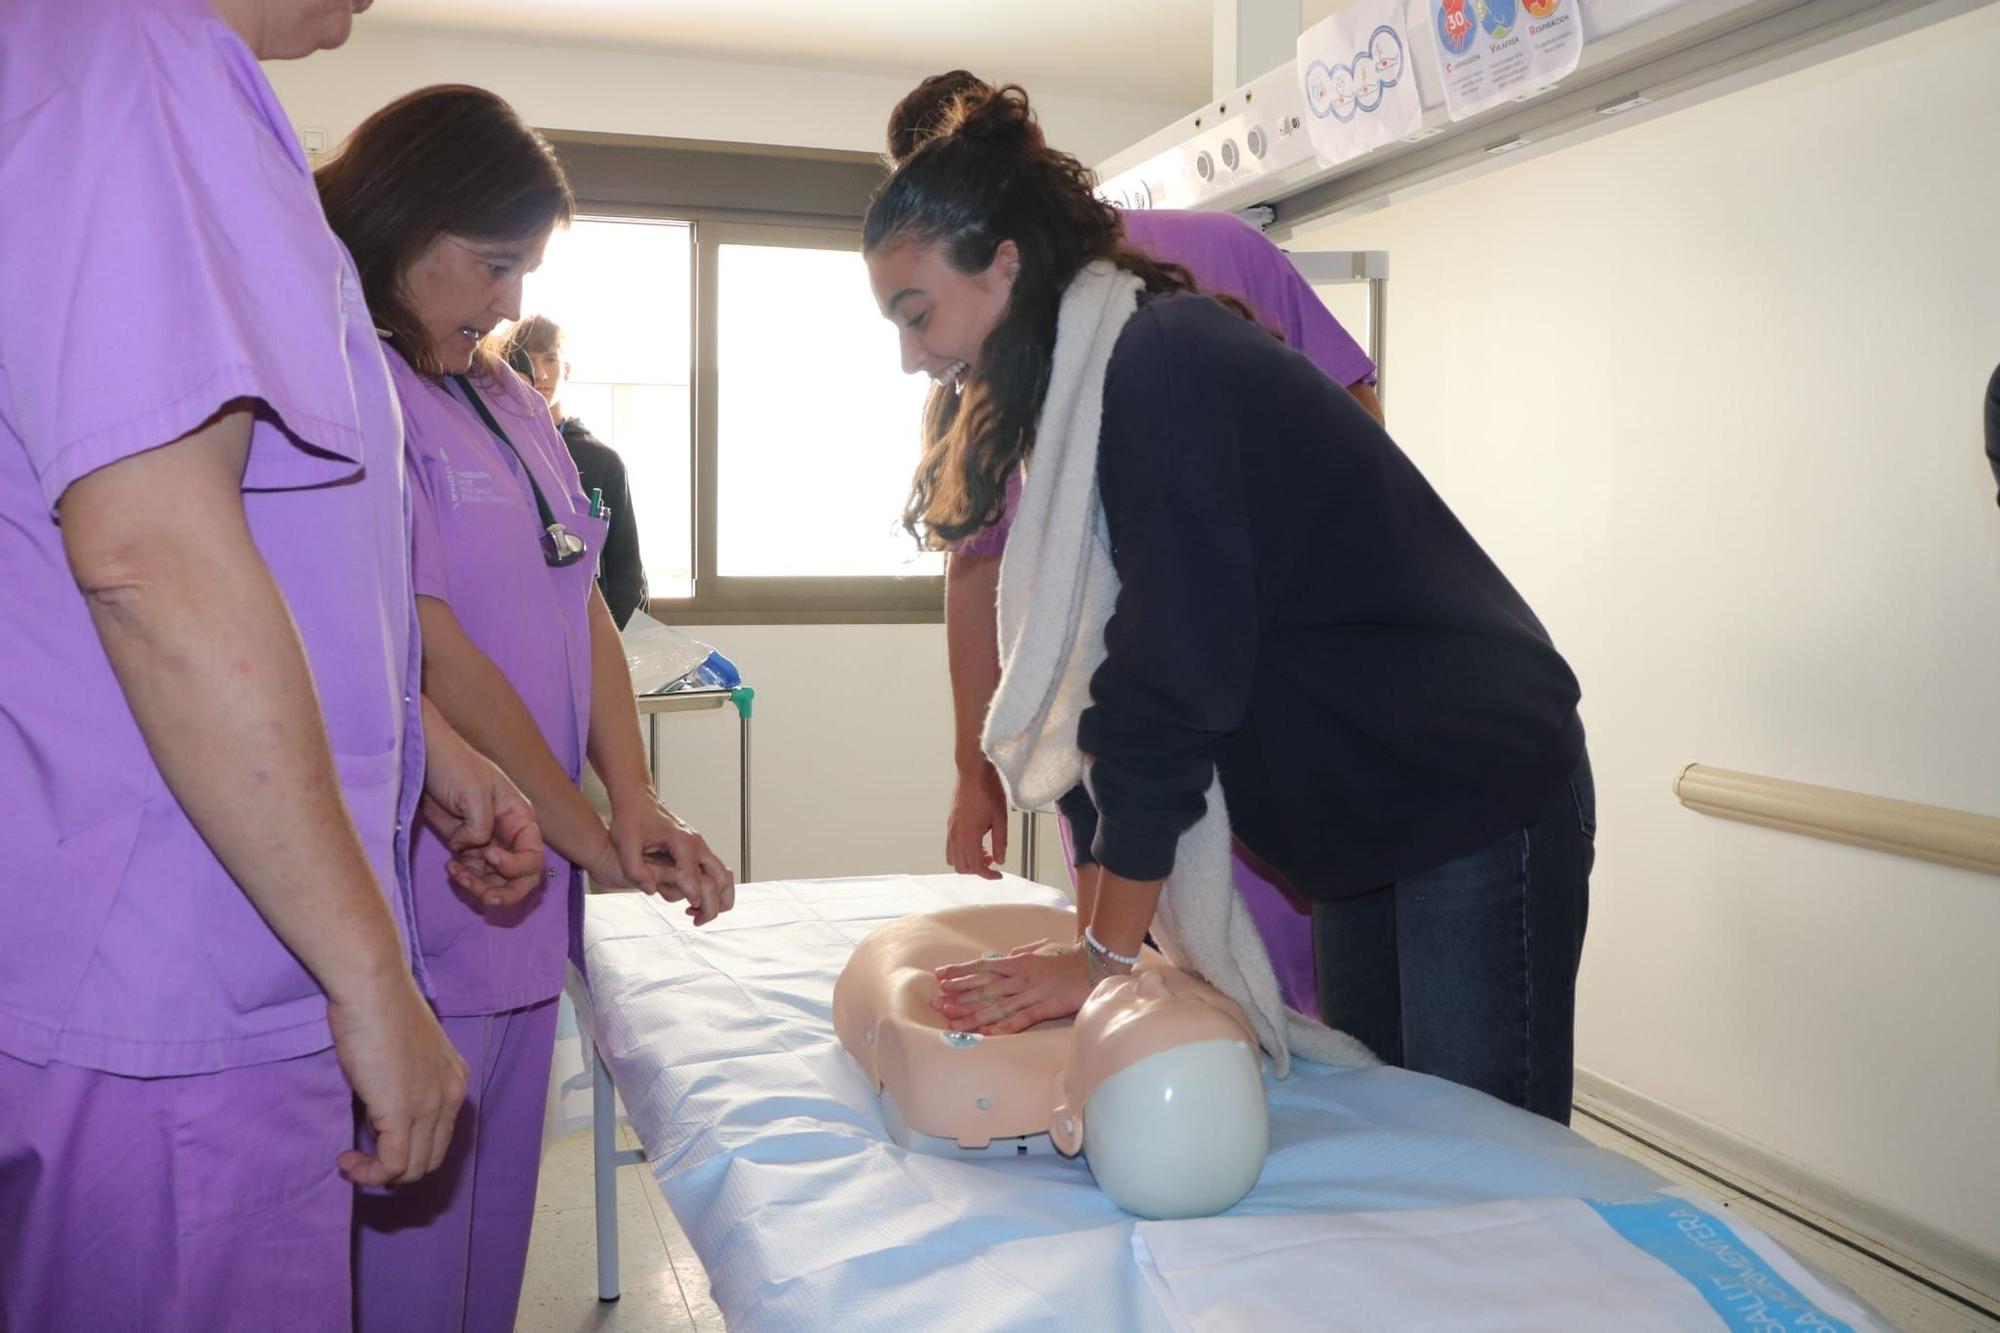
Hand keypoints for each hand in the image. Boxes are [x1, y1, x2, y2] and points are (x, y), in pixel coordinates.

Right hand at [328, 970, 467, 1187]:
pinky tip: (346, 1160)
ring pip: (414, 1169)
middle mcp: (452, 1094)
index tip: (374, 1142)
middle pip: (431, 1158)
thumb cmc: (378, 1009)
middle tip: (361, 1157)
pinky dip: (369, 1174)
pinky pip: (393, 1166)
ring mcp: (431, 1105)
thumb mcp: (404, 1052)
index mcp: (455, 1078)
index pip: (441, 1136)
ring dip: (378, 1175)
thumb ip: (403, 1082)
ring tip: (351, 1161)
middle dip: (395, 1169)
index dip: (408, 1150)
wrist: (372, 987)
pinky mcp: (403, 1112)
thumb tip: (382, 1110)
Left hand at [420, 734, 546, 908]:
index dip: (516, 866)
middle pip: (522, 877)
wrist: (423, 761)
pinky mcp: (466, 849)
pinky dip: (465, 879)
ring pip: (497, 881)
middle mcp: (509, 836)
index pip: (534, 856)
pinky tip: (451, 869)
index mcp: (520, 819)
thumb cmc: (455, 767)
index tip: (489, 856)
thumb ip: (481, 825)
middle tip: (485, 897)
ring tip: (458, 875)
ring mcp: (488, 844)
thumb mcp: (474, 791)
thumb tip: (474, 849)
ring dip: (480, 887)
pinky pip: (474, 876)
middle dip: (506, 892)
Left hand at [609, 793, 734, 924]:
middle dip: (714, 904)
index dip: (693, 897)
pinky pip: (715, 873)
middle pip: (722, 878)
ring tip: (697, 914)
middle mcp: (697, 844)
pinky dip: (713, 890)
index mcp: (682, 842)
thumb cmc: (630, 819)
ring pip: (725, 876)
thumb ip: (635, 868)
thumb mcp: (625, 843)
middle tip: (696, 920)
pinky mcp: (698, 850)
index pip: (695, 876)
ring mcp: (700, 846)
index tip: (688, 912)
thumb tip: (651, 890)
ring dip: (719, 898)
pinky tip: (691, 901)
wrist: (637, 799)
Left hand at [932, 940, 1098, 1034]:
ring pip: (997, 1006)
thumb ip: (1021, 953)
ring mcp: (1032, 994)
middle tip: (937, 1002)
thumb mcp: (1041, 948)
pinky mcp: (1046, 1008)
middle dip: (958, 995)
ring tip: (952, 1020)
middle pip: (984, 988)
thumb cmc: (1069, 956)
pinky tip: (986, 1033)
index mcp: (1018, 961)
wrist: (1097, 964)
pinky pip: (1021, 1019)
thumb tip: (1003, 958)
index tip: (940, 975)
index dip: (960, 972)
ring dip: (973, 1014)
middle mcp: (1021, 977)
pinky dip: (1002, 1027)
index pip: (982, 967)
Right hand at [946, 761, 1009, 878]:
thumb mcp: (1001, 818)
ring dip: (969, 861)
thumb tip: (1000, 860)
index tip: (998, 874)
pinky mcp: (950, 822)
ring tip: (985, 851)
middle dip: (978, 869)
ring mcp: (950, 828)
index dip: (988, 874)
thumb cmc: (988, 789)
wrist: (973, 770)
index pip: (975, 867)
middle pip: (962, 867)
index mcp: (968, 835)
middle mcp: (955, 834)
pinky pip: (951, 846)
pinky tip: (977, 841)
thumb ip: (1000, 842)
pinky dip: (962, 851)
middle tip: (992, 860)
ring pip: (953, 859)